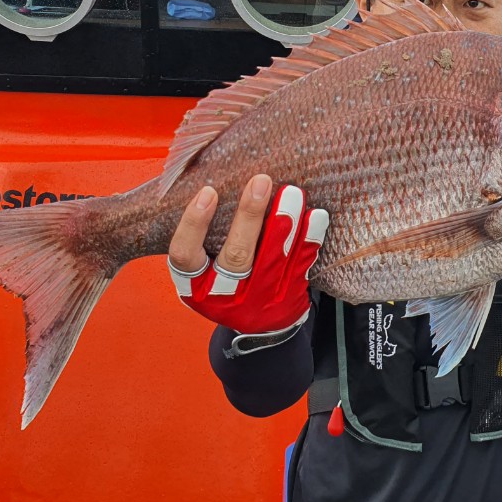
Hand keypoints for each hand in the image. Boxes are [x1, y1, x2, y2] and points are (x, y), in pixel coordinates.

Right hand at [167, 175, 328, 335]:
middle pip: (235, 257)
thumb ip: (207, 235)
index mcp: (194, 286)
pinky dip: (308, 240)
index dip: (194, 224)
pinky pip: (299, 267)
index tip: (208, 191)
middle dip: (249, 217)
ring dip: (283, 224)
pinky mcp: (287, 301)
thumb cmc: (227, 281)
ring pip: (271, 261)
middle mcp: (223, 297)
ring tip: (292, 193)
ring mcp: (257, 303)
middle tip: (261, 181)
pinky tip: (316, 216)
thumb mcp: (206, 268)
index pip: (185, 255)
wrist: (261, 329)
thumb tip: (217, 173)